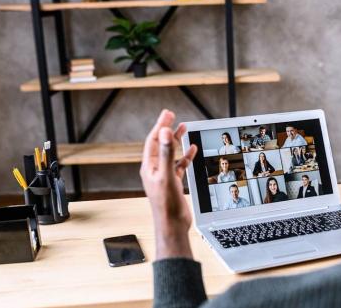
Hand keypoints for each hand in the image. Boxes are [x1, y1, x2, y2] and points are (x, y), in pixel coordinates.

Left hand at [140, 110, 197, 259]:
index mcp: (149, 167)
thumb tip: (164, 132)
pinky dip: (185, 157)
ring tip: (184, 129)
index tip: (167, 114)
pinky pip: (179, 165)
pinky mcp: (173, 183)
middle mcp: (155, 170)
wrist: (172, 225)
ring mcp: (164, 176)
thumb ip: (166, 153)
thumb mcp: (167, 175)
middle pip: (161, 144)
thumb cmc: (166, 204)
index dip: (161, 126)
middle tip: (173, 116)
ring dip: (177, 141)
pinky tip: (191, 151)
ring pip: (170, 153)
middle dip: (167, 129)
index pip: (154, 140)